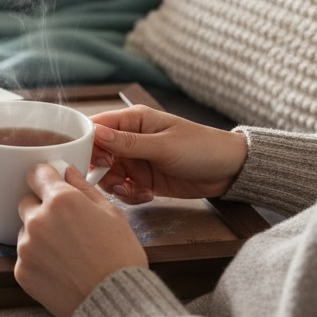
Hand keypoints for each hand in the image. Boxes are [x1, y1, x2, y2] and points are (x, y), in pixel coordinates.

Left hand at [15, 163, 146, 316]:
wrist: (115, 304)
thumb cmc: (120, 258)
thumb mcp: (112, 214)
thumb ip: (84, 189)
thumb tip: (68, 172)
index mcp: (61, 200)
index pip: (36, 174)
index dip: (45, 178)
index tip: (49, 184)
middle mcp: (38, 220)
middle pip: (27, 203)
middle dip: (42, 209)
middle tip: (66, 226)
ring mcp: (26, 247)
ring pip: (25, 231)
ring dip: (39, 236)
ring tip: (67, 253)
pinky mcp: (21, 271)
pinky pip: (25, 256)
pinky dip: (38, 260)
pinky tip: (61, 269)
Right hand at [90, 105, 247, 204]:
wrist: (229, 171)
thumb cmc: (201, 148)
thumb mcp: (163, 146)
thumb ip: (127, 143)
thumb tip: (94, 133)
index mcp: (132, 121)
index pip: (95, 127)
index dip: (86, 144)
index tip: (91, 162)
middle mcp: (129, 139)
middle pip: (96, 154)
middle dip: (101, 171)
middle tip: (116, 181)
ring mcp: (135, 160)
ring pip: (107, 174)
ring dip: (115, 186)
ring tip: (133, 191)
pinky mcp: (142, 179)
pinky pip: (123, 188)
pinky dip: (129, 195)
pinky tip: (146, 195)